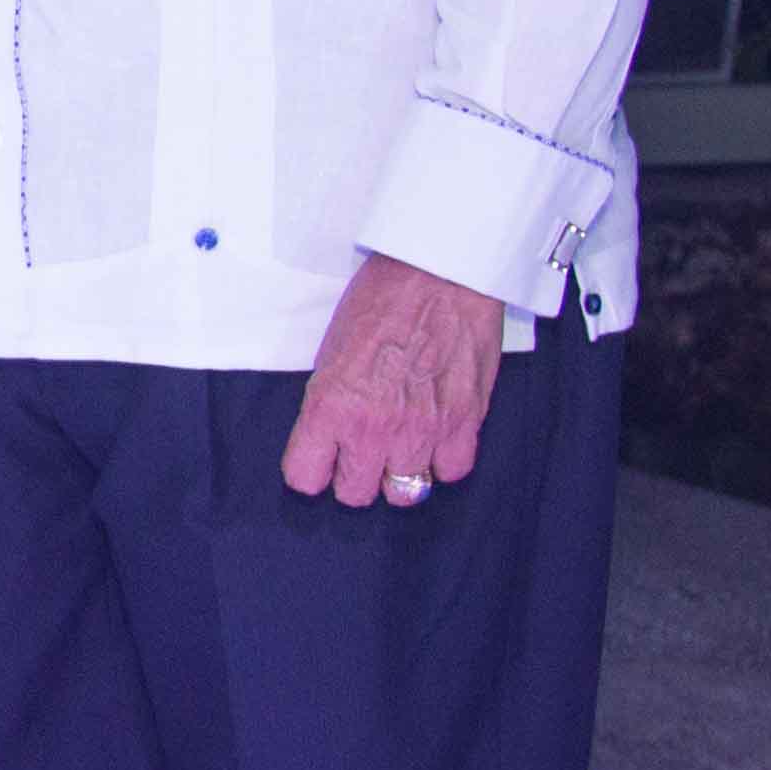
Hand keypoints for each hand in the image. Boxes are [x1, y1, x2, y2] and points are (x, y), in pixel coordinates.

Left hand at [281, 249, 500, 505]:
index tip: (320, 459)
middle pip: (356, 494)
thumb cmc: (381, 301)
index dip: (311, 470)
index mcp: (330, 406)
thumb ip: (330, 402)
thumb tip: (330, 436)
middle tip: (364, 452)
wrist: (438, 274)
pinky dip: (445, 460)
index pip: (305, 478)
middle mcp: (373, 428)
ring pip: (405, 493)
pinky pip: (453, 471)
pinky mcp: (465, 423)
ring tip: (402, 446)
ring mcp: (421, 430)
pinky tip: (438, 437)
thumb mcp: (330, 350)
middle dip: (356, 476)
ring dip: (401, 472)